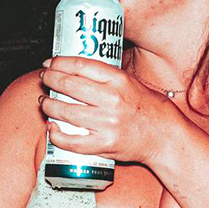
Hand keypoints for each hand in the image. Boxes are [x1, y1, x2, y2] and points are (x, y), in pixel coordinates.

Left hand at [38, 56, 176, 165]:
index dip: (58, 63)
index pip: (80, 65)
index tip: (48, 64)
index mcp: (118, 80)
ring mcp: (107, 123)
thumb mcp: (130, 82)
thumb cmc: (147, 107)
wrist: (164, 136)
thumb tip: (74, 68)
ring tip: (44, 102)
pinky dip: (56, 135)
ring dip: (48, 105)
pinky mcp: (104, 145)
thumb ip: (105, 76)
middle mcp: (112, 99)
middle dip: (49, 80)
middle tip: (43, 79)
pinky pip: (71, 141)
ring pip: (65, 111)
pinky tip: (51, 128)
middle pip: (68, 85)